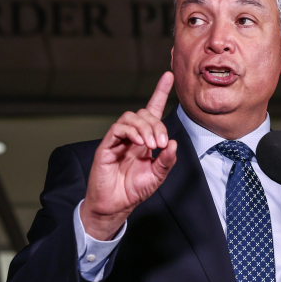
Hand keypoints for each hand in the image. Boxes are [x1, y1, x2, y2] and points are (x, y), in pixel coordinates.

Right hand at [80, 72, 178, 239]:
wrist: (115, 205)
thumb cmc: (134, 190)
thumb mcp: (157, 176)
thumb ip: (167, 160)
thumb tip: (173, 144)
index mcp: (145, 140)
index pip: (153, 111)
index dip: (160, 93)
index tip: (169, 76)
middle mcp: (132, 136)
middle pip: (144, 114)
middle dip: (156, 124)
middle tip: (161, 143)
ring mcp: (118, 139)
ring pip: (131, 117)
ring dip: (145, 128)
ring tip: (151, 145)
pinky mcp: (107, 145)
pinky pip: (118, 128)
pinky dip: (131, 131)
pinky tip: (140, 143)